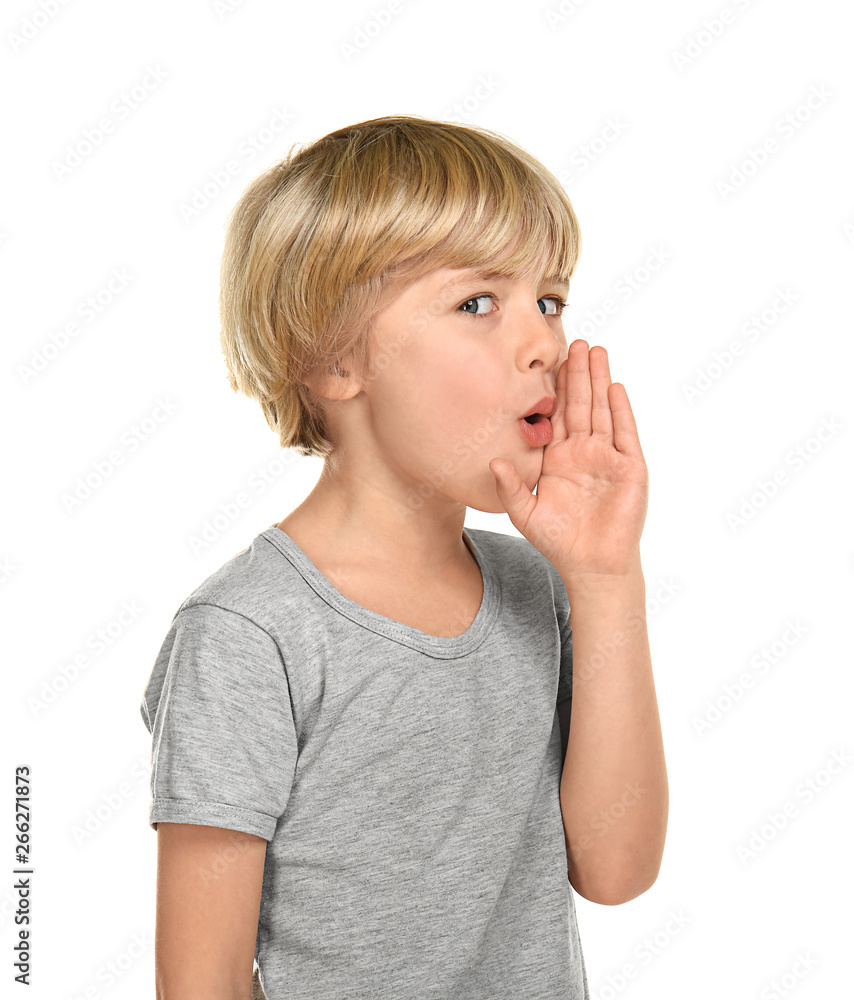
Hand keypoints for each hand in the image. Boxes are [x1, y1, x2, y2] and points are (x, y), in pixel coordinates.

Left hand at [489, 340, 648, 579]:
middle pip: (579, 403)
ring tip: (596, 350)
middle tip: (574, 341)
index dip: (552, 388)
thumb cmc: (558, 541)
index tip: (544, 361)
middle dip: (577, 373)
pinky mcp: (629, 467)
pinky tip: (614, 387)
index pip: (554, 414)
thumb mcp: (525, 512)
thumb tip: (491, 461)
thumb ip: (510, 486)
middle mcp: (583, 451)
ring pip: (602, 410)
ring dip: (599, 380)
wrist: (592, 565)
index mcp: (558, 457)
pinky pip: (624, 432)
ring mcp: (607, 456)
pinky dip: (620, 410)